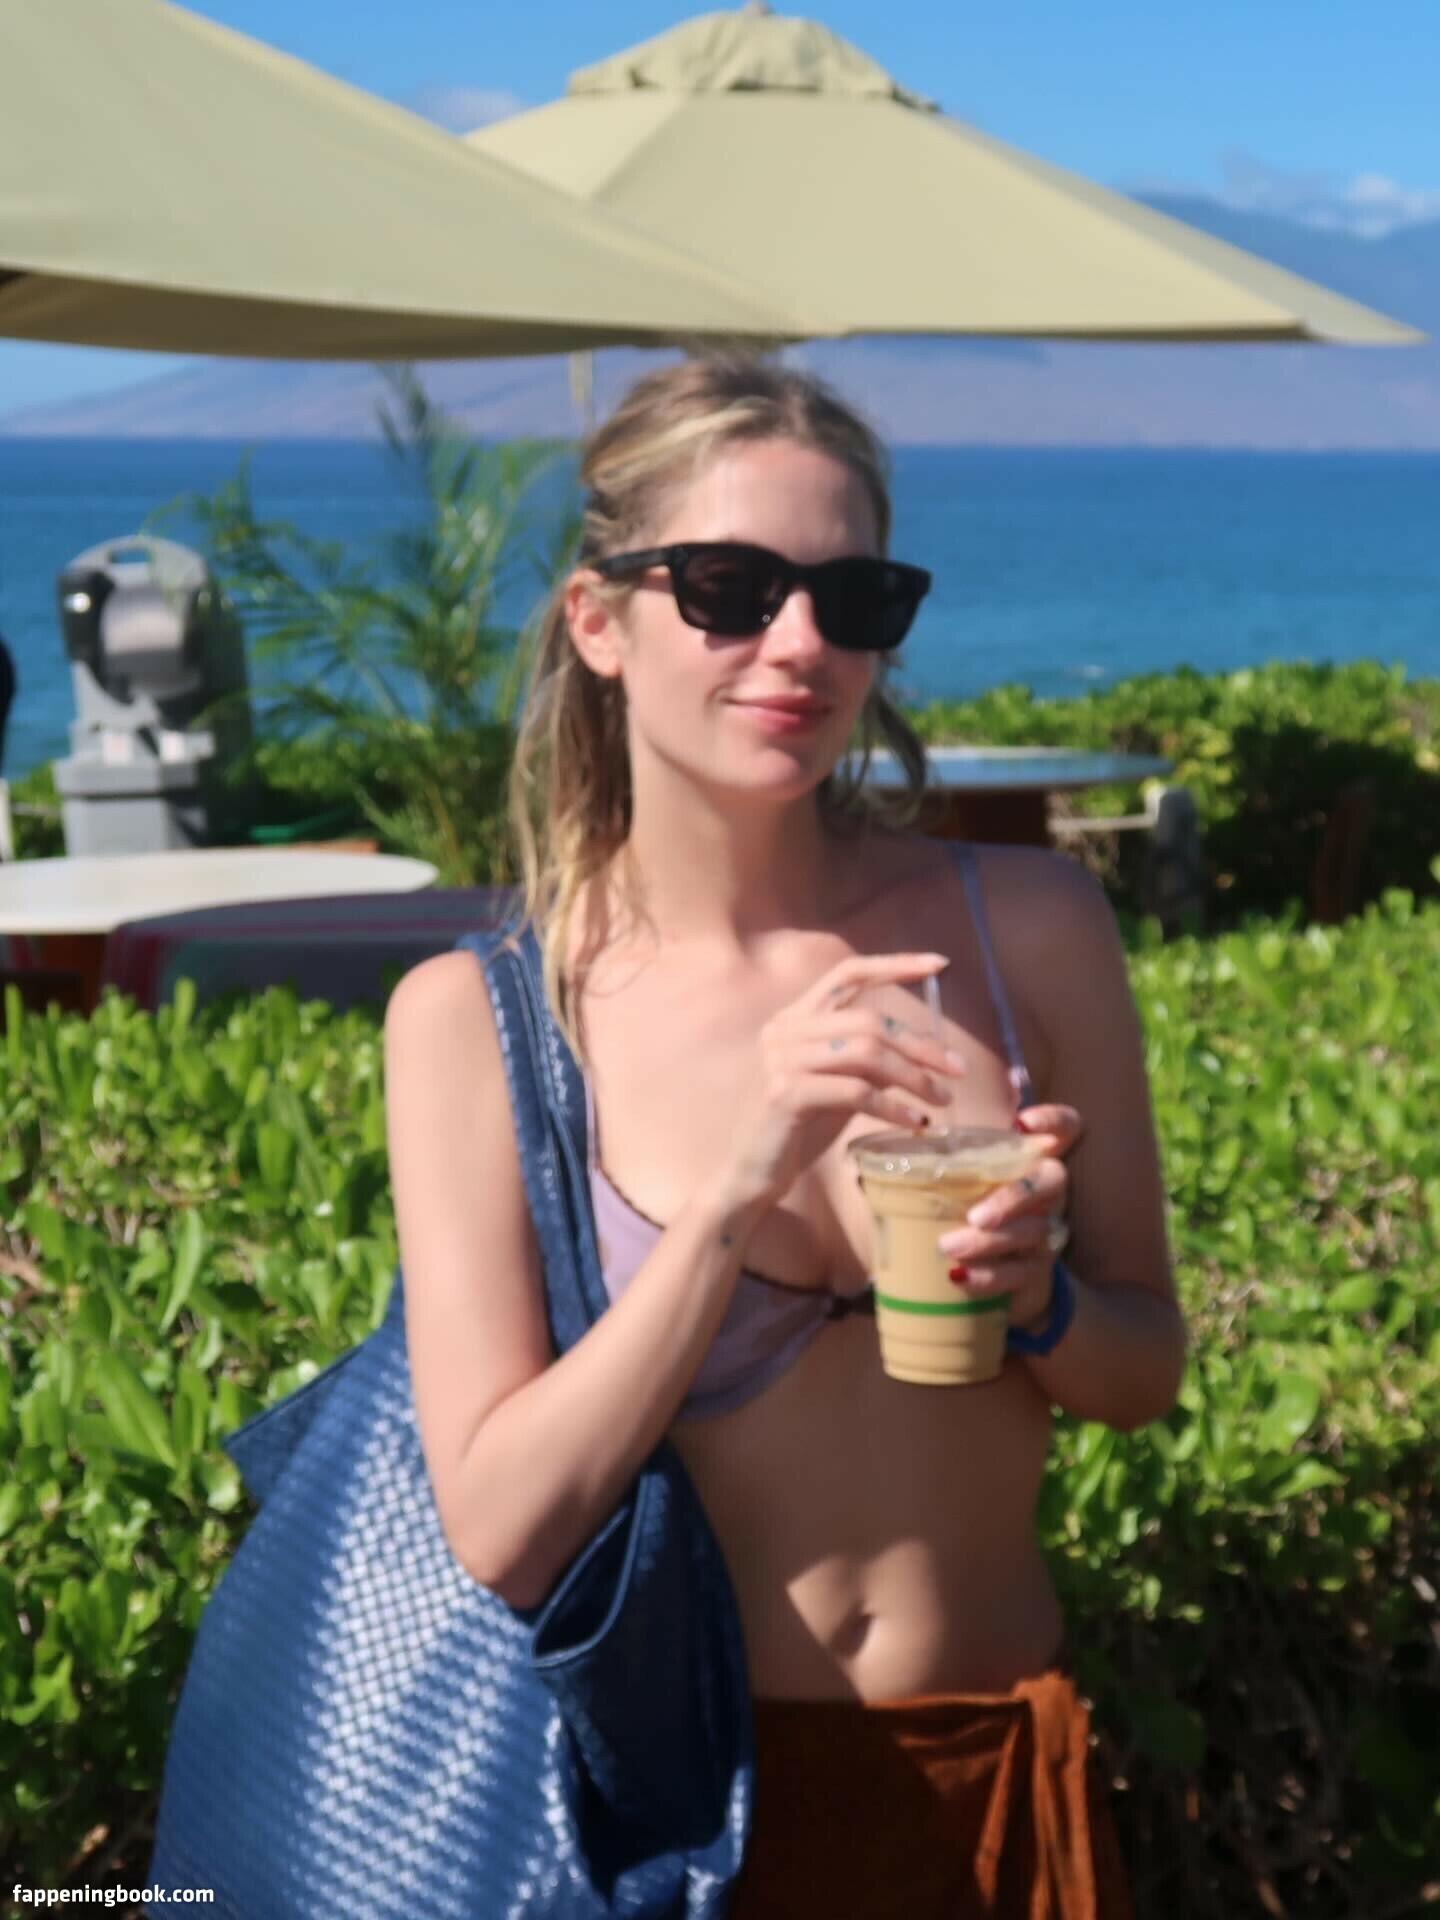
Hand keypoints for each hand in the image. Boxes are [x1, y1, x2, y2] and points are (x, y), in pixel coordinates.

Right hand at [717, 951, 967, 1213]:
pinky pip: (856, 1092)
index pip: (847, 974)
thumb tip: (928, 1051)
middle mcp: (784, 1029)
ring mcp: (782, 1059)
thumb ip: (868, 1059)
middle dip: (921, 1045)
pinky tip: (916, 1122)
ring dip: (914, 1078)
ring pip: (866, 1053)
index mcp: (795, 1017)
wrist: (752, 1172)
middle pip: (868, 1020)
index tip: (940, 964)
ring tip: (942, 1100)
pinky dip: (894, 1107)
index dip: (894, 965)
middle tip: (958, 1070)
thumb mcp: (839, 1083)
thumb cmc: (799, 1127)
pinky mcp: (785, 1093)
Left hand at [935, 1104, 1083, 1330]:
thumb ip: (925, 1165)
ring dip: (989, 1242)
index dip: (1054, 1120)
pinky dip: (989, 1276)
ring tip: (949, 1247)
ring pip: (1031, 1231)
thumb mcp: (948, 1186)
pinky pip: (1020, 1274)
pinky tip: (960, 1279)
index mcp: (1025, 1162)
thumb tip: (861, 1154)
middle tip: (975, 1216)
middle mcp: (1045, 1194)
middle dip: (1016, 1196)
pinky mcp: (1036, 1274)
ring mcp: (1043, 1234)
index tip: (1022, 1123)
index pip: (1065, 1128)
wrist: (988, 1281)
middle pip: (1053, 1181)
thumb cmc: (962, 1216)